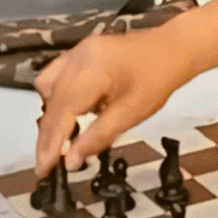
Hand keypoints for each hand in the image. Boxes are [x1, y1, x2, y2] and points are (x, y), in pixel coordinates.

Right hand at [34, 27, 191, 174]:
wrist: (173, 48)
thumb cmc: (158, 77)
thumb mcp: (131, 114)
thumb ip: (98, 137)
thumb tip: (71, 160)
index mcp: (90, 70)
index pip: (60, 114)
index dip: (49, 145)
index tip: (44, 169)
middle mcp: (78, 58)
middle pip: (51, 103)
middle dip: (48, 136)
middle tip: (48, 164)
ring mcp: (77, 52)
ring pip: (48, 90)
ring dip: (52, 117)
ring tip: (61, 141)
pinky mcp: (81, 53)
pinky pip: (57, 77)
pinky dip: (59, 98)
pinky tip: (72, 113)